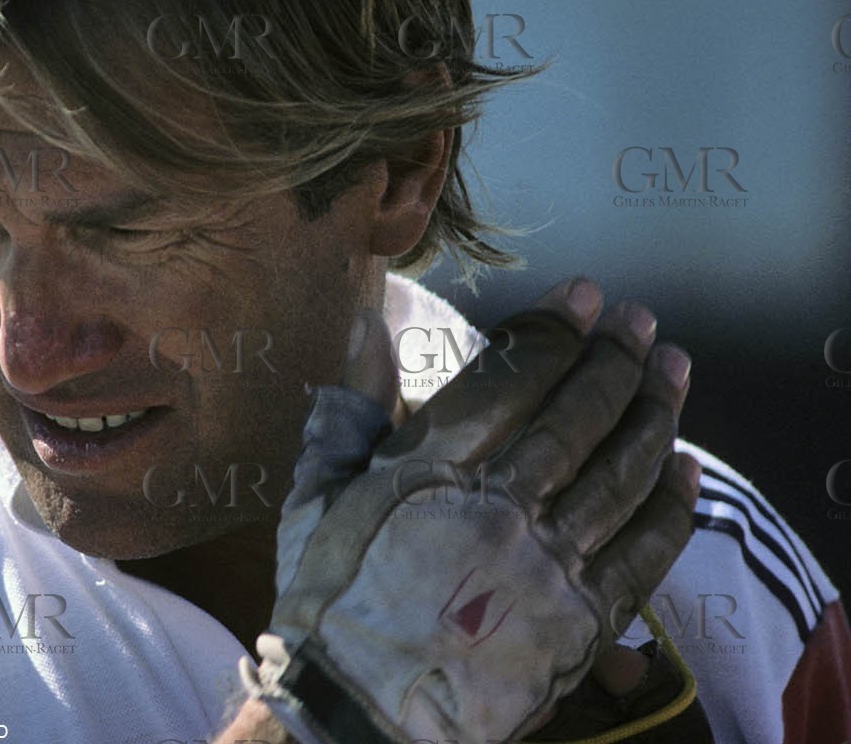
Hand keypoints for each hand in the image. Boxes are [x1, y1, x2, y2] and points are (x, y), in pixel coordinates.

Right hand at [250, 277, 701, 743]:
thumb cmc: (328, 600)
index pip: (510, 379)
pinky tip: (682, 467)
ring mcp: (544, 563)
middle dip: (614, 359)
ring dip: (653, 414)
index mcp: (428, 471)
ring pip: (618, 473)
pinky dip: (667, 505)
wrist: (357, 710)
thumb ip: (347, 412)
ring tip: (673, 371)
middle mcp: (496, 505)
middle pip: (576, 416)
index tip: (584, 296)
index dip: (553, 331)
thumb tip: (368, 328)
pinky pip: (640, 552)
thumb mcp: (315, 496)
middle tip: (640, 323)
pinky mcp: (576, 618)